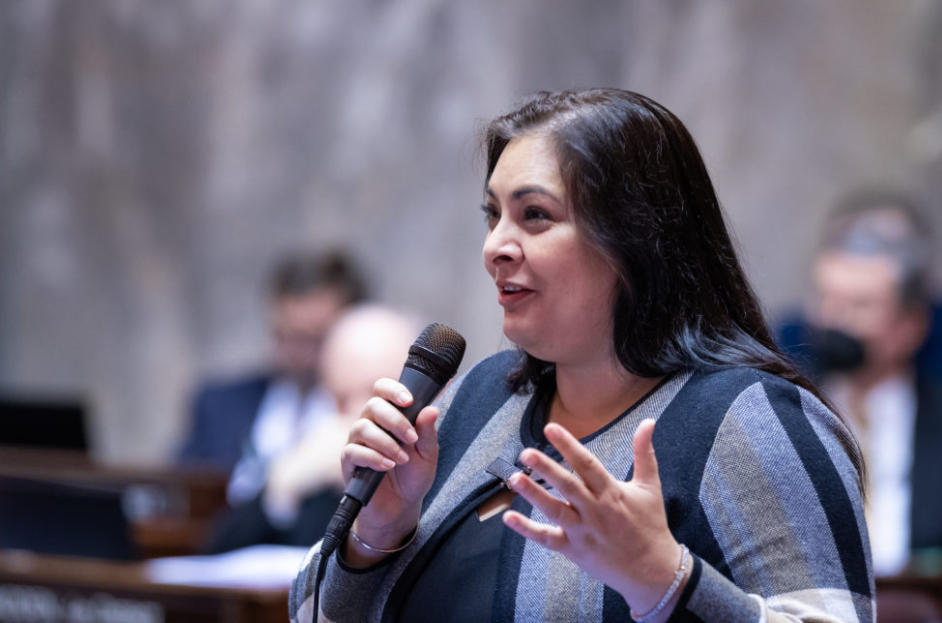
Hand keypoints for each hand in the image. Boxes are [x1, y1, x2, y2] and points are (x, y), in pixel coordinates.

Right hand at [340, 378, 438, 553]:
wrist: (400, 508)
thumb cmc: (413, 476)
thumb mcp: (428, 454)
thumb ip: (428, 432)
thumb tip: (432, 409)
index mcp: (389, 416)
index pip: (382, 389)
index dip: (393, 389)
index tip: (409, 401)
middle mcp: (370, 424)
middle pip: (372, 405)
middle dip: (395, 420)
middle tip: (411, 439)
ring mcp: (357, 442)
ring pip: (362, 427)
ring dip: (386, 442)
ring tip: (402, 459)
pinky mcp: (349, 462)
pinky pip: (354, 451)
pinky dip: (373, 458)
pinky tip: (387, 466)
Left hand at [502, 419, 684, 616]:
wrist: (653, 571)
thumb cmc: (651, 525)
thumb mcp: (650, 486)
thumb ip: (644, 452)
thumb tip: (648, 421)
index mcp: (611, 492)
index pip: (587, 464)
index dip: (568, 445)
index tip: (551, 428)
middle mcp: (595, 510)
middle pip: (567, 486)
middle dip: (546, 468)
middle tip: (526, 453)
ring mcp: (582, 531)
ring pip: (554, 510)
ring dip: (534, 494)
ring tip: (515, 477)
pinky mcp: (573, 550)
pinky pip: (547, 539)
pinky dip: (527, 530)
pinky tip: (509, 517)